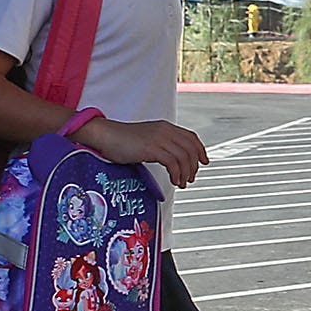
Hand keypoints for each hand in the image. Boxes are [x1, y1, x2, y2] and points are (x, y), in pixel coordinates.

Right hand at [81, 116, 210, 188]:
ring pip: (183, 157)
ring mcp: (159, 138)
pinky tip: (174, 181)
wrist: (106, 135)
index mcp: (165, 127)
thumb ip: (161, 144)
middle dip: (193, 165)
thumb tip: (173, 159)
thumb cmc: (122, 140)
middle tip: (191, 178)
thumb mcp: (147, 138)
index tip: (204, 162)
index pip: (191, 137)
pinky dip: (177, 174)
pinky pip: (173, 163)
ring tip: (182, 183)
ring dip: (186, 173)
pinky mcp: (152, 148)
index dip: (200, 150)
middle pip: (190, 148)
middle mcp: (165, 130)